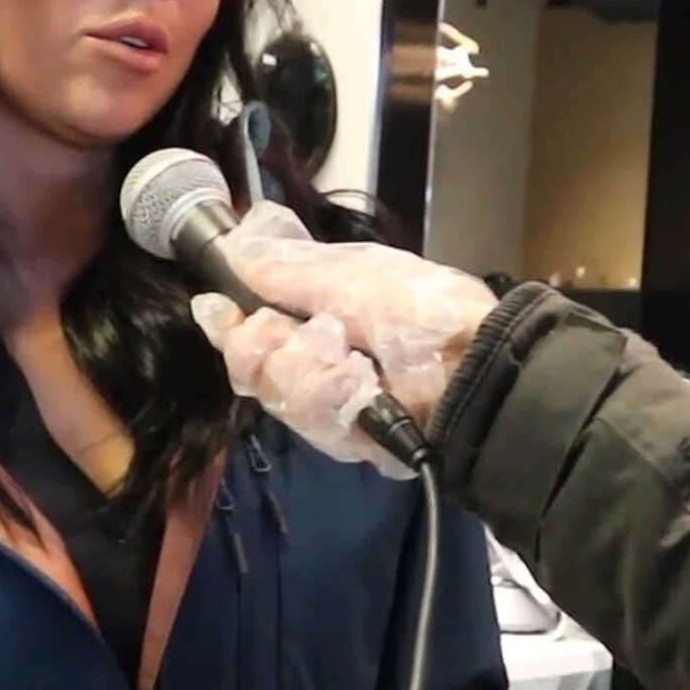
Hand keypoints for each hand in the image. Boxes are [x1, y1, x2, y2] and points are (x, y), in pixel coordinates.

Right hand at [189, 202, 497, 477]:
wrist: (473, 369)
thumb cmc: (418, 309)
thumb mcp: (352, 276)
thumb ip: (289, 270)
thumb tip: (234, 250)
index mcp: (319, 315)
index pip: (251, 326)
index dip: (229, 320)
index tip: (216, 306)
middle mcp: (317, 359)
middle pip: (250, 365)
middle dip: (262, 346)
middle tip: (287, 335)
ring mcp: (329, 403)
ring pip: (274, 391)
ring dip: (305, 371)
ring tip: (347, 362)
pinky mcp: (345, 439)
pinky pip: (309, 420)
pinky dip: (331, 398)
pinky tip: (359, 387)